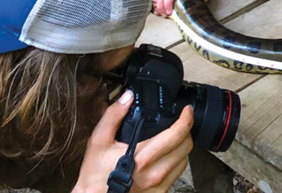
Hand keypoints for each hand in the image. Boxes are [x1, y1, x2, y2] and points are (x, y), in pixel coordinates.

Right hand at [74, 91, 192, 192]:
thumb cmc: (95, 175)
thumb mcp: (99, 141)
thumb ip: (113, 116)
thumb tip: (128, 96)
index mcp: (142, 158)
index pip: (176, 135)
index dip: (186, 118)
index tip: (186, 110)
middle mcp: (155, 174)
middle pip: (186, 146)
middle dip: (185, 131)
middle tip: (178, 123)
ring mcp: (159, 187)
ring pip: (184, 160)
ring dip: (181, 147)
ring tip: (172, 139)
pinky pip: (177, 174)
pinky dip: (176, 162)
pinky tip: (165, 156)